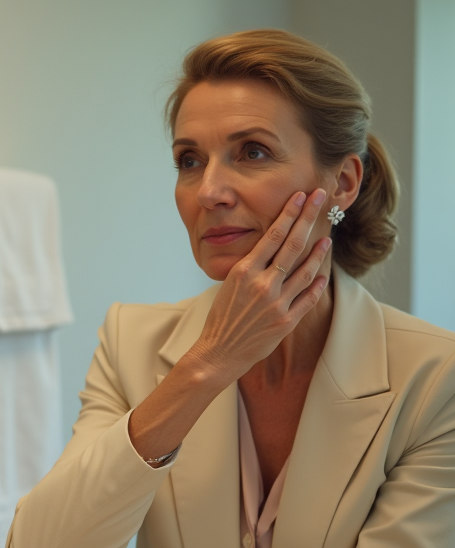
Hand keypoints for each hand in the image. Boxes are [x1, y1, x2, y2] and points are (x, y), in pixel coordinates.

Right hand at [188, 188, 331, 386]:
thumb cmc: (222, 317)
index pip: (272, 235)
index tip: (299, 196)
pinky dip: (318, 283)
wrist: (219, 351)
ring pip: (306, 270)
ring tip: (328, 236)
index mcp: (244, 271)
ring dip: (319, 251)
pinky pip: (308, 297)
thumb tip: (269, 249)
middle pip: (292, 245)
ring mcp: (277, 303)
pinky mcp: (287, 321)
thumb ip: (250, 267)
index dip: (289, 213)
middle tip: (320, 198)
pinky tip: (323, 271)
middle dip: (308, 218)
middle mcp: (263, 284)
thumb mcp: (229, 284)